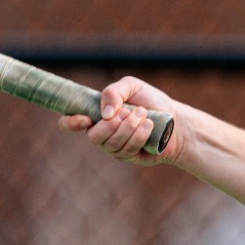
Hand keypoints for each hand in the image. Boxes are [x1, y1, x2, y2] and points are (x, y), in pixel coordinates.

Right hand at [56, 75, 183, 166]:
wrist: (174, 118)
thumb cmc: (151, 101)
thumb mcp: (131, 87)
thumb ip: (113, 92)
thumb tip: (104, 114)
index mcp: (96, 114)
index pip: (69, 123)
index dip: (70, 123)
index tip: (85, 118)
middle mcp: (101, 133)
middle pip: (93, 137)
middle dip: (113, 124)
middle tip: (132, 111)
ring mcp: (114, 147)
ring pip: (112, 144)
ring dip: (129, 127)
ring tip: (144, 115)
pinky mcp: (129, 157)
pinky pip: (128, 150)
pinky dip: (139, 135)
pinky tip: (149, 126)